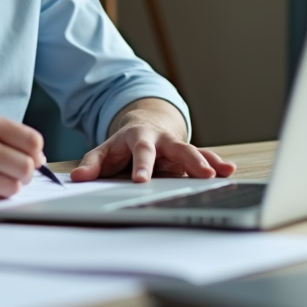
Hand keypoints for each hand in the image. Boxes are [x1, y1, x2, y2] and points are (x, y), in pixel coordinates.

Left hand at [70, 99, 234, 182]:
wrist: (144, 125)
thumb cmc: (122, 144)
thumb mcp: (104, 150)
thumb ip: (92, 164)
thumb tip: (77, 178)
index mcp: (139, 138)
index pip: (141, 152)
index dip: (142, 166)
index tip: (141, 181)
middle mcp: (162, 140)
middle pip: (177, 148)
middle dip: (190, 161)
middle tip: (202, 175)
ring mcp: (177, 146)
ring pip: (195, 152)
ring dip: (208, 163)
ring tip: (221, 174)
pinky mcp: (188, 154)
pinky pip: (204, 157)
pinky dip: (217, 164)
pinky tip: (230, 171)